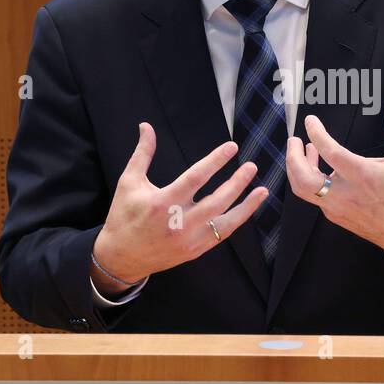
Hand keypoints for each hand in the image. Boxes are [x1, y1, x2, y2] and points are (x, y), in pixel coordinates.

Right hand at [93, 122, 267, 283]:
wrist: (121, 257)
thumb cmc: (124, 215)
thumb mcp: (128, 182)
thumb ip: (142, 153)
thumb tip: (146, 126)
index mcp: (163, 202)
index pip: (196, 177)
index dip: (216, 160)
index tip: (231, 147)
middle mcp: (179, 222)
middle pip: (217, 200)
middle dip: (238, 182)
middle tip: (252, 166)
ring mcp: (189, 239)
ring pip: (225, 222)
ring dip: (246, 205)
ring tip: (262, 190)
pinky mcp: (195, 251)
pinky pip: (221, 235)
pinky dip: (236, 221)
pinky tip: (247, 208)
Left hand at [285, 97, 383, 271]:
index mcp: (362, 176)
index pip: (331, 152)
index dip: (316, 134)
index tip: (310, 121)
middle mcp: (345, 194)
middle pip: (303, 178)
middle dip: (292, 157)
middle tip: (294, 140)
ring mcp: (336, 207)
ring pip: (303, 190)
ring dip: (297, 168)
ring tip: (302, 150)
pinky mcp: (334, 215)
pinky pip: (314, 196)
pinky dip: (310, 179)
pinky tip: (318, 167)